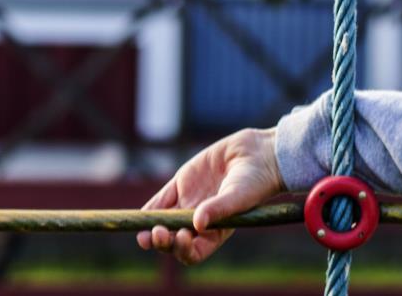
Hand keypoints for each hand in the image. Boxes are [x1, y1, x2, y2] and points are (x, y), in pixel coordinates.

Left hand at [136, 127, 283, 265]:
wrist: (260, 151)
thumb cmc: (257, 180)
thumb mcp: (240, 196)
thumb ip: (219, 209)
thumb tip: (197, 224)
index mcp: (216, 232)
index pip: (194, 250)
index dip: (183, 249)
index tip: (181, 238)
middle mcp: (200, 221)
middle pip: (175, 239)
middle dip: (164, 241)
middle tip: (158, 234)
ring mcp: (189, 203)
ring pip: (164, 222)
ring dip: (152, 230)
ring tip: (146, 232)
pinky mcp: (182, 184)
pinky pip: (160, 201)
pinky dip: (149, 210)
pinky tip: (142, 215)